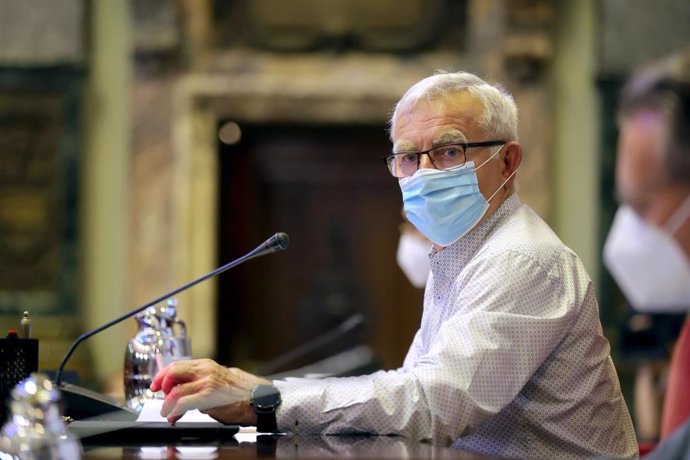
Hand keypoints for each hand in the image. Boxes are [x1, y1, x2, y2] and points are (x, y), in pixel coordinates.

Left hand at [150, 358, 270, 424]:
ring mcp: (206, 383)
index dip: (162, 375)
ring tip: (167, 412)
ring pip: (175, 390)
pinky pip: (183, 402)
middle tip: (159, 396)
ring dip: (167, 404)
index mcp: (205, 365)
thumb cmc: (238, 392)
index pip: (176, 365)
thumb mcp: (216, 378)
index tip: (156, 385)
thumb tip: (180, 388)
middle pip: (172, 372)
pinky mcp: (208, 396)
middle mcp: (204, 370)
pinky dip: (174, 410)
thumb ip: (199, 380)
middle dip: (161, 385)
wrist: (255, 398)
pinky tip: (174, 416)